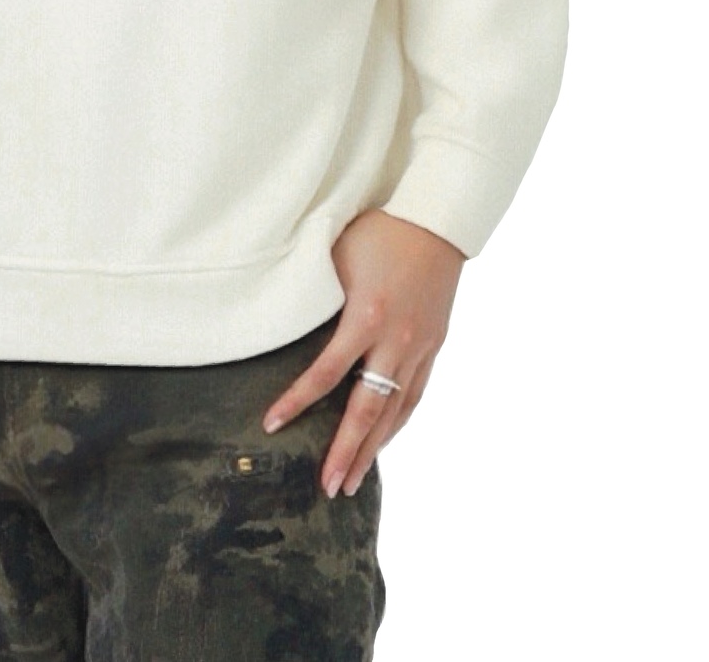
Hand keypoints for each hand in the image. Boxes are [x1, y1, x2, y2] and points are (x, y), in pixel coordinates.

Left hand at [261, 207, 464, 496]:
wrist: (436, 221)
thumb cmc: (378, 232)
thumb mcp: (336, 255)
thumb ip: (316, 294)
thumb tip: (277, 318)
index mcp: (366, 316)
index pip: (326, 373)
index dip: (297, 401)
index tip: (271, 426)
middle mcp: (396, 340)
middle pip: (367, 410)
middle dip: (345, 451)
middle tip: (327, 487)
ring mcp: (419, 347)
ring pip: (395, 412)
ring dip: (372, 450)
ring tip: (352, 482)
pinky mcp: (433, 347)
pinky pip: (414, 396)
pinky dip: (396, 424)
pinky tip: (382, 443)